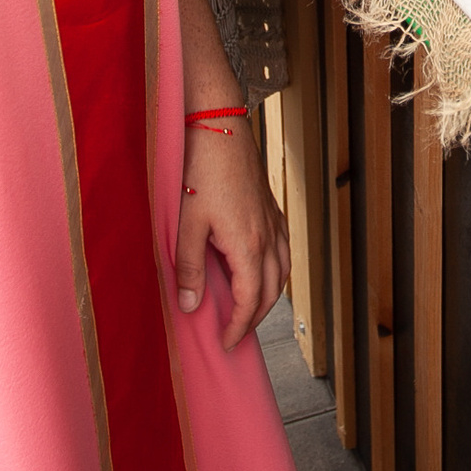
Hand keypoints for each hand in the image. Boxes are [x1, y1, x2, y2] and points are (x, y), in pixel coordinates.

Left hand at [173, 119, 289, 349]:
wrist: (220, 128)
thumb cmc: (202, 170)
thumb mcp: (187, 224)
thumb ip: (188, 268)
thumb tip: (190, 306)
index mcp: (248, 246)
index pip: (250, 302)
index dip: (239, 327)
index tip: (226, 343)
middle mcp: (268, 238)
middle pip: (271, 292)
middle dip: (255, 319)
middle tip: (234, 334)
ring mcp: (274, 222)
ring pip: (282, 272)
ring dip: (267, 296)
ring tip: (247, 308)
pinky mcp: (272, 208)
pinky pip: (283, 250)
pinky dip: (275, 270)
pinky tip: (259, 269)